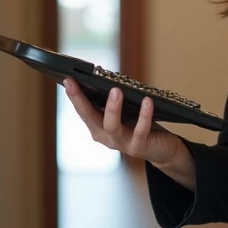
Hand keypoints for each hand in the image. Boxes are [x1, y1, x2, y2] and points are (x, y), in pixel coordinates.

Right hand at [62, 78, 184, 167]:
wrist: (161, 148)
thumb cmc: (140, 124)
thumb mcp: (124, 111)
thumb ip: (114, 101)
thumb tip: (107, 79)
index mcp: (98, 127)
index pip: (82, 110)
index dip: (74, 96)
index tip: (66, 79)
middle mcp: (105, 137)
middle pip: (89, 117)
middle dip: (80, 99)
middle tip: (76, 81)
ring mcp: (121, 144)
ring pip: (111, 126)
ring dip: (113, 108)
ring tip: (116, 90)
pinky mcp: (138, 147)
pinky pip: (140, 131)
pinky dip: (143, 115)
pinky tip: (147, 101)